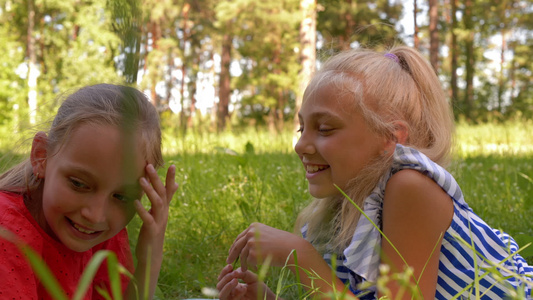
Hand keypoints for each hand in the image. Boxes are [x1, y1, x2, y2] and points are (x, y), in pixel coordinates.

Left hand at [130, 164, 177, 298]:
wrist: (152, 253)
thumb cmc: (154, 231)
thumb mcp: (160, 214)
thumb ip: (165, 199)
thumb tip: (176, 185)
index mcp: (164, 208)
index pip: (169, 190)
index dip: (171, 178)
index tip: (172, 165)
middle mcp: (164, 213)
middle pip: (162, 193)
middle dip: (157, 179)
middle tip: (149, 166)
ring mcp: (159, 221)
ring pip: (157, 203)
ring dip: (149, 190)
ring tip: (141, 180)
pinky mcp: (152, 230)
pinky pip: (148, 218)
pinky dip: (142, 209)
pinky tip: (135, 202)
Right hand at [216, 264, 277, 299]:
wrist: (267, 299)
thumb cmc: (260, 289)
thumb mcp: (252, 278)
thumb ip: (243, 274)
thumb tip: (234, 271)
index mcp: (232, 284)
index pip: (222, 277)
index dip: (224, 271)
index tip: (230, 266)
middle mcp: (230, 292)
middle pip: (219, 285)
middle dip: (226, 278)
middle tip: (235, 274)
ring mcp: (232, 299)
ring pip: (221, 294)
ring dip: (227, 286)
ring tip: (236, 281)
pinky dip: (236, 294)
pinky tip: (244, 289)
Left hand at [226, 222, 306, 271]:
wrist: (292, 248)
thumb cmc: (283, 243)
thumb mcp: (268, 235)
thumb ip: (256, 238)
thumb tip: (245, 246)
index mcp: (254, 227)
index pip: (240, 237)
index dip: (235, 245)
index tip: (232, 252)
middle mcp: (251, 233)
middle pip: (237, 245)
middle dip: (232, 254)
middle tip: (229, 261)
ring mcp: (251, 243)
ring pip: (242, 255)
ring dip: (242, 263)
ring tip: (244, 269)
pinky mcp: (252, 253)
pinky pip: (249, 262)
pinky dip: (251, 266)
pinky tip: (257, 268)